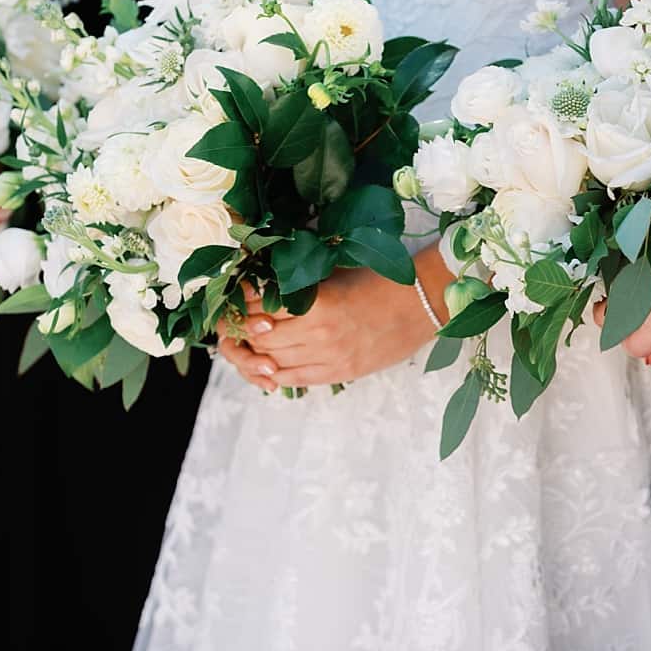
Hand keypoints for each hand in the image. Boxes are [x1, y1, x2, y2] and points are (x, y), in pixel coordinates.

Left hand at [220, 251, 449, 391]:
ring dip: (252, 353)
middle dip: (238, 330)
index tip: (229, 297)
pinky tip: (265, 365)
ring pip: (272, 362)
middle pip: (259, 338)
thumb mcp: (332, 271)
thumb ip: (296, 280)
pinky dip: (273, 374)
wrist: (422, 303)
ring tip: (244, 341)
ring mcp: (328, 357)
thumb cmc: (376, 278)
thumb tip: (256, 280)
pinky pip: (293, 380)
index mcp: (315, 301)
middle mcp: (318, 333)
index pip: (258, 306)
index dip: (238, 303)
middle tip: (229, 321)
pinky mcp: (338, 373)